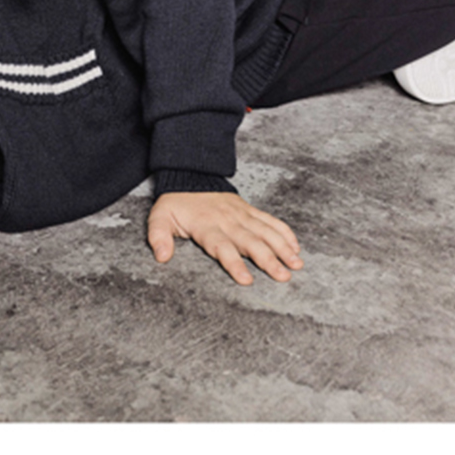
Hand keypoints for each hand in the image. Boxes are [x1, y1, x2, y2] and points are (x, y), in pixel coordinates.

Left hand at [148, 191, 303, 285]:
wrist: (190, 175)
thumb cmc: (176, 203)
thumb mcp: (159, 218)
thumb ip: (159, 237)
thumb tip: (161, 256)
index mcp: (207, 226)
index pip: (223, 247)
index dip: (235, 263)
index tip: (247, 280)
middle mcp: (228, 221)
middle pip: (250, 242)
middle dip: (268, 260)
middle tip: (283, 277)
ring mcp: (241, 214)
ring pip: (265, 232)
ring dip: (282, 248)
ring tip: (296, 264)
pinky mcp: (249, 209)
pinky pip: (269, 220)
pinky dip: (283, 232)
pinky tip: (295, 246)